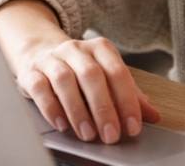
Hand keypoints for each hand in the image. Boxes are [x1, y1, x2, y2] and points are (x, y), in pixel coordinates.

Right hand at [14, 36, 160, 144]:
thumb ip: (129, 94)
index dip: (127, 101)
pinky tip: (62, 125)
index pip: (117, 72)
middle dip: (103, 108)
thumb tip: (154, 116)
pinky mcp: (31, 72)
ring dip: (78, 110)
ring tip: (88, 134)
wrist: (40, 52)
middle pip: (92, 75)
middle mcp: (75, 49)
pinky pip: (39, 87)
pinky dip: (51, 107)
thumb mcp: (107, 76)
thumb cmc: (80, 70)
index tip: (133, 127)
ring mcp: (51, 59)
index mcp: (100, 49)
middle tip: (111, 135)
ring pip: (64, 80)